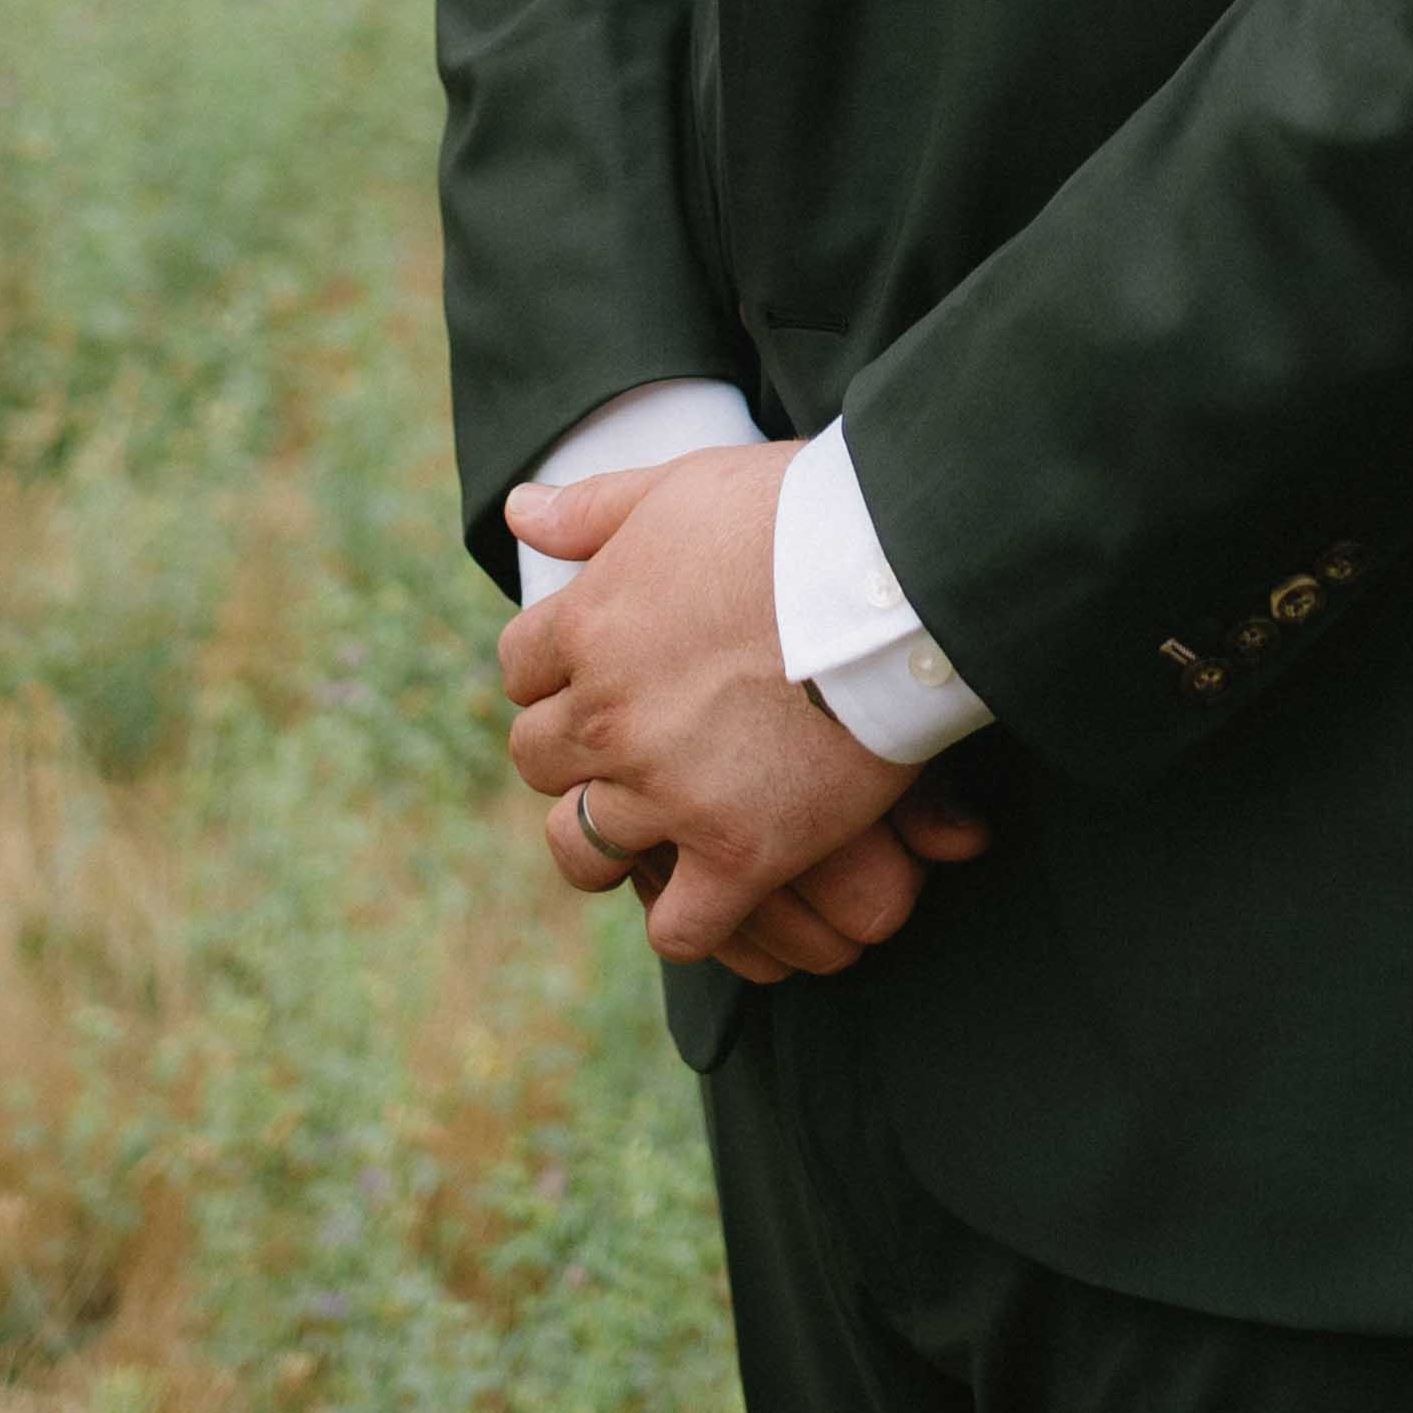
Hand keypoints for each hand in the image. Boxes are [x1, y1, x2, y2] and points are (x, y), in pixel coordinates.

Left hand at [499, 446, 987, 978]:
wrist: (893, 574)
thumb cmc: (793, 517)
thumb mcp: (683, 487)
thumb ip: (594, 507)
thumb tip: (518, 511)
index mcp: (589, 626)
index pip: (519, 669)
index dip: (554, 670)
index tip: (594, 671)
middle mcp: (609, 717)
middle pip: (537, 757)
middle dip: (572, 748)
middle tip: (629, 739)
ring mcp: (668, 792)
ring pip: (582, 846)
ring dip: (605, 837)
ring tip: (648, 823)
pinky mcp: (737, 853)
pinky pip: (678, 925)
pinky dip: (688, 917)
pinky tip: (713, 886)